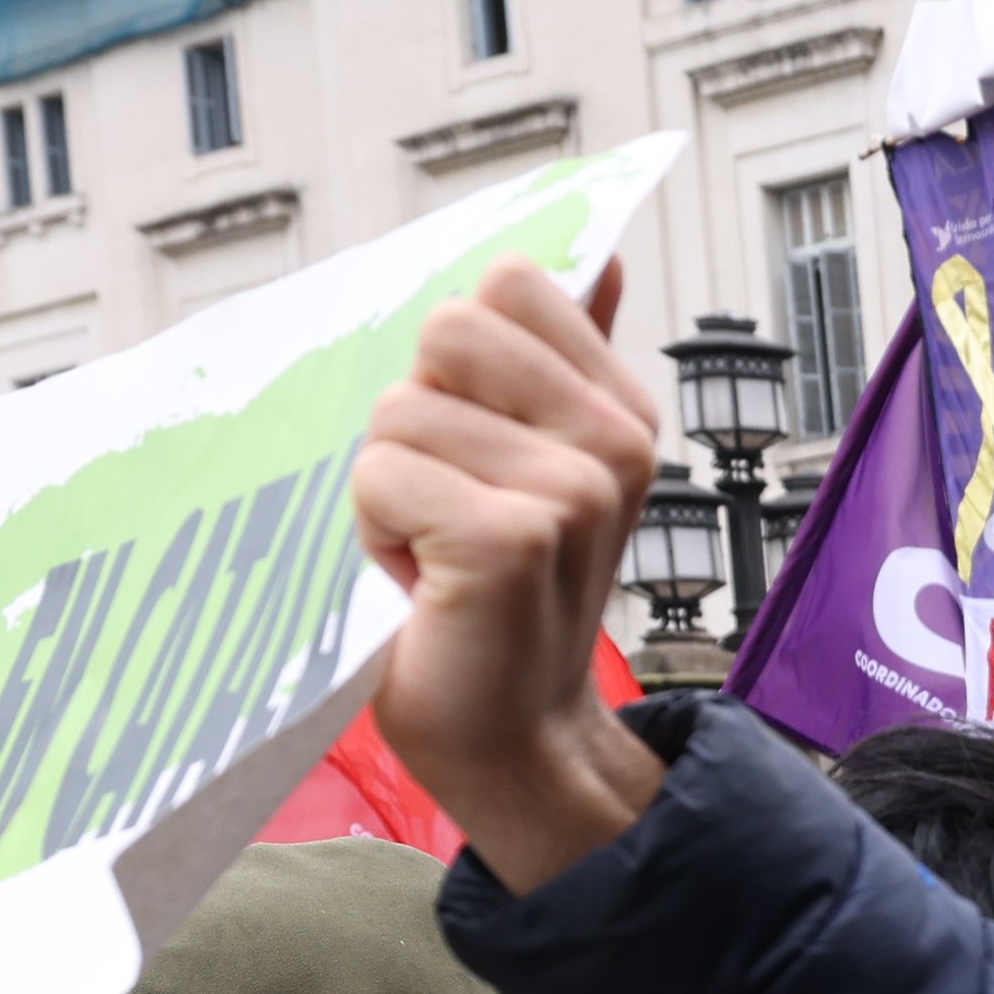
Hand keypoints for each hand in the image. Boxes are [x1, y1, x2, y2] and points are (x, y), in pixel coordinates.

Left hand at [353, 258, 668, 890]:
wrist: (512, 738)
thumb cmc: (497, 601)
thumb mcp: (539, 464)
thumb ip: (566, 360)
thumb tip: (600, 256)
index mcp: (619, 410)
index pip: (505, 285)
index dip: (455, 364)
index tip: (476, 451)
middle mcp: (613, 443)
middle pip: (446, 332)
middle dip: (413, 417)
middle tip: (446, 504)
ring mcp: (571, 492)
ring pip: (399, 412)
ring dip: (387, 488)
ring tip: (433, 553)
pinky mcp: (511, 542)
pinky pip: (381, 476)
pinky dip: (375, 533)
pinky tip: (422, 583)